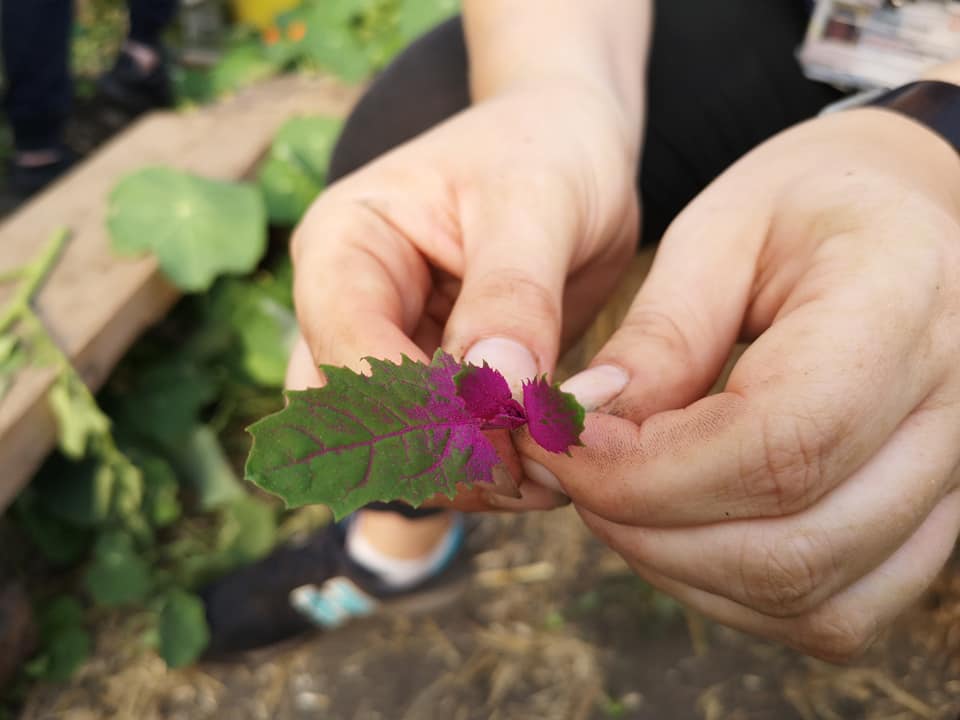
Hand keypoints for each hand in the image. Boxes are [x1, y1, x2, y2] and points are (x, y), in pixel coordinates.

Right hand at [286, 81, 639, 511]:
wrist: (572, 145)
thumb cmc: (547, 150)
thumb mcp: (536, 203)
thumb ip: (511, 296)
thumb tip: (494, 393)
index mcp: (343, 246)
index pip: (348, 351)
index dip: (419, 412)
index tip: (509, 443)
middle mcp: (347, 305)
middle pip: (348, 417)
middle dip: (433, 458)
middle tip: (528, 478)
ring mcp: (384, 346)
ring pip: (387, 446)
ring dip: (460, 478)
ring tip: (546, 477)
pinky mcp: (430, 379)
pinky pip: (437, 446)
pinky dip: (484, 470)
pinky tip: (544, 468)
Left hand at [517, 107, 959, 658]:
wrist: (899, 223)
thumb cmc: (804, 211)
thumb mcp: (719, 234)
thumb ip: (659, 338)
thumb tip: (585, 436)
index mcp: (902, 303)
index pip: (781, 441)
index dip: (649, 470)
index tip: (562, 445)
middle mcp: (956, 406)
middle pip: (792, 543)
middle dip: (647, 528)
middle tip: (571, 472)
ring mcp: (955, 480)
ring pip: (811, 598)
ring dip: (681, 568)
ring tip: (616, 495)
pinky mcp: (929, 525)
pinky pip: (833, 611)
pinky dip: (734, 593)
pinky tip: (677, 529)